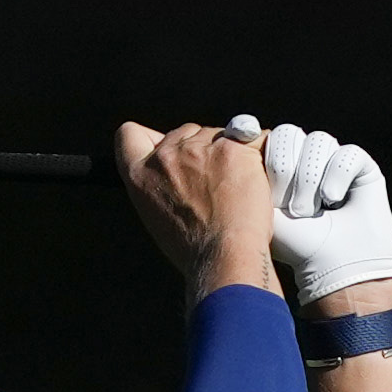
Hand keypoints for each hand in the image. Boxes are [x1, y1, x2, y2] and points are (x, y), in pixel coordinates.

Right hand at [116, 117, 275, 299]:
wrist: (225, 258)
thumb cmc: (196, 250)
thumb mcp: (157, 217)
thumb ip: (159, 186)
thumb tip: (173, 178)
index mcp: (141, 174)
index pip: (130, 134)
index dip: (151, 139)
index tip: (167, 148)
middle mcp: (168, 155)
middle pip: (186, 133)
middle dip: (202, 151)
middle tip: (217, 184)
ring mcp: (201, 148)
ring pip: (220, 134)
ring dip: (231, 154)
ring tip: (239, 190)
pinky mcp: (235, 147)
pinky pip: (253, 137)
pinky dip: (260, 154)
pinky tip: (261, 177)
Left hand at [251, 119, 391, 305]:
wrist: (332, 269)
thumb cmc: (294, 245)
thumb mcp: (260, 207)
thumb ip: (246, 170)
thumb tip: (239, 128)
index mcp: (281, 164)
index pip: (269, 137)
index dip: (270, 159)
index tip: (270, 194)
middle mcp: (308, 158)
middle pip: (289, 134)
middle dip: (286, 172)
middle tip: (292, 210)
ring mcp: (334, 160)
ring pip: (318, 141)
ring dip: (311, 179)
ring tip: (312, 211)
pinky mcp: (363, 167)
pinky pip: (346, 153)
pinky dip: (337, 178)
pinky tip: (335, 203)